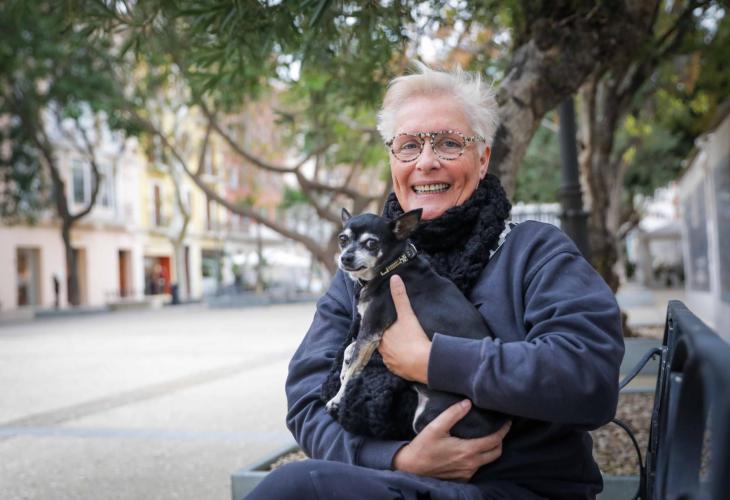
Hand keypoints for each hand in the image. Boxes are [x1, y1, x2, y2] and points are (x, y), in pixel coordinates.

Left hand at [379, 275, 430, 382]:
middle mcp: (382, 351)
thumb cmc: (413, 338)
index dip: (382, 326)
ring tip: (403, 344)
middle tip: (397, 332)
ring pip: (389, 354)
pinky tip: (408, 356)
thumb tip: (394, 278)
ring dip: (394, 350)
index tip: (387, 323)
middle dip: (388, 338)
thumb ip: (400, 297)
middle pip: (383, 342)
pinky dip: (401, 361)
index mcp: (381, 337)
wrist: (424, 363)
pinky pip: (397, 365)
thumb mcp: (407, 315)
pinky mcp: (399, 372)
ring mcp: (390, 363)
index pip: (378, 330)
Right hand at [393, 400, 510, 480]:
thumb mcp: (435, 427)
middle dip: (500, 440)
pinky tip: (472, 449)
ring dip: (490, 449)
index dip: (503, 430)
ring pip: (487, 461)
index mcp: (468, 450)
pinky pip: (477, 468)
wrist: (411, 468)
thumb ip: (452, 414)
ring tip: (486, 437)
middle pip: (496, 452)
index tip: (507, 421)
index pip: (495, 440)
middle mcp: (471, 464)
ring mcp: (467, 473)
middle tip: (498, 429)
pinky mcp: (462, 478)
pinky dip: (479, 458)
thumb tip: (467, 403)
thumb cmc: (423, 447)